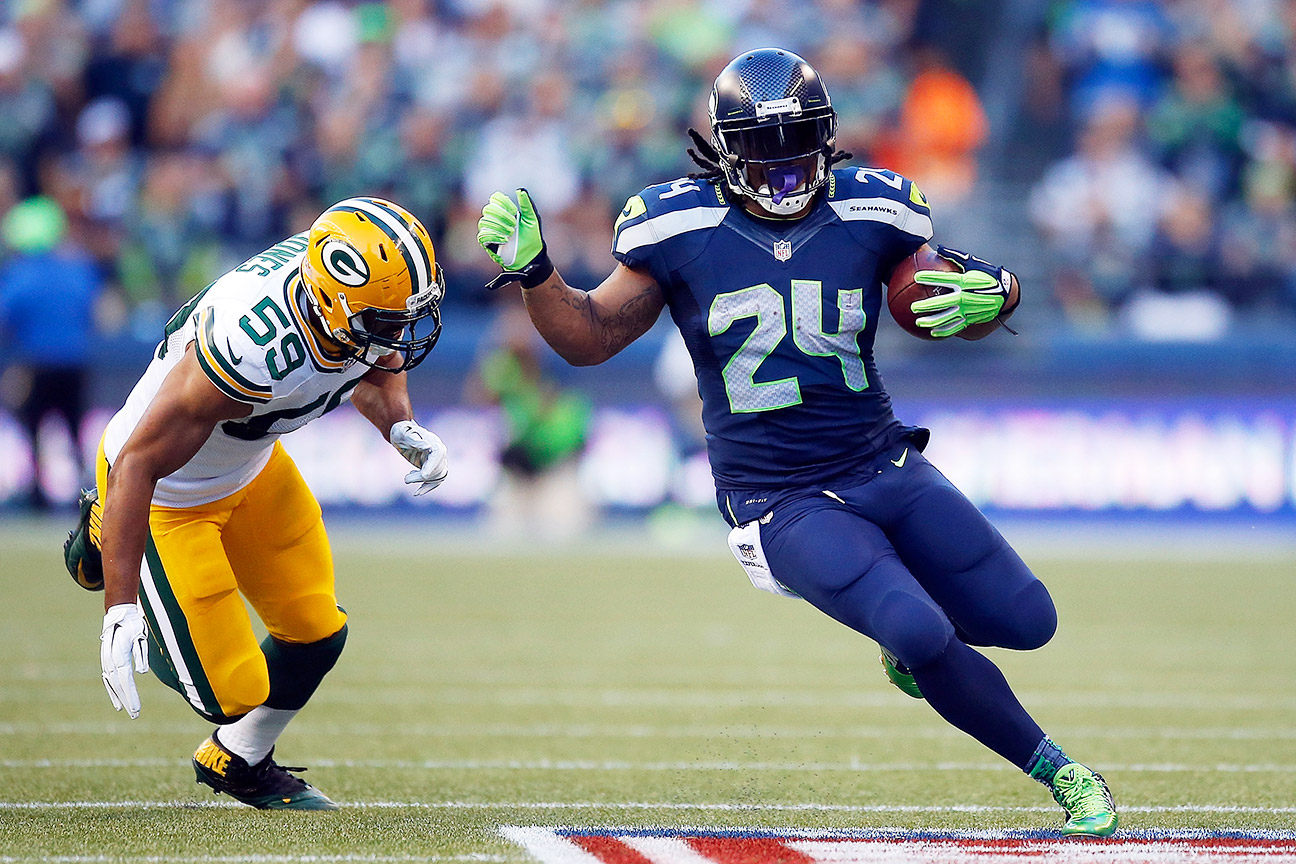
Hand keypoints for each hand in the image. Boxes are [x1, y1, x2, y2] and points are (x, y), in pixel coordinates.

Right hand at [101, 603, 147, 717]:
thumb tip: (141, 672)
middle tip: (135, 714)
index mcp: (119, 655)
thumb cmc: (133, 626)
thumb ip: (141, 654)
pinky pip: (109, 680)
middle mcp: (111, 660)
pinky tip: (118, 701)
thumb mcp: (140, 637)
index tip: (136, 707)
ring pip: (112, 684)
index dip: (131, 695)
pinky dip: (113, 691)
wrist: (119, 615)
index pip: (126, 680)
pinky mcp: (107, 661)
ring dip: (119, 698)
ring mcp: (107, 661)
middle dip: (127, 700)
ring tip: (126, 710)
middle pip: (119, 685)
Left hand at [390, 419, 448, 495]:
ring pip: (437, 477)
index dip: (432, 466)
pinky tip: (417, 492)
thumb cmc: (402, 432)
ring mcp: (437, 460)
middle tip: (406, 479)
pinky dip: (428, 487)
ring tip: (407, 479)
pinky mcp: (432, 467)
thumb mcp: (405, 434)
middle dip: (422, 476)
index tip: (423, 476)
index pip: (438, 455)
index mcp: (434, 443)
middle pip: (437, 469)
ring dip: (423, 483)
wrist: (400, 433)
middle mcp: (439, 452)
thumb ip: (416, 441)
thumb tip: (428, 446)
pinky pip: (435, 480)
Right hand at [477, 189, 554, 289]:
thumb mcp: (532, 219)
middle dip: (501, 215)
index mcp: (506, 211)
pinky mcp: (488, 244)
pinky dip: (493, 236)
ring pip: (484, 222)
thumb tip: (520, 190)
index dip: (502, 202)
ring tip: (511, 233)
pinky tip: (504, 239)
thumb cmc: (533, 237)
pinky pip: (483, 236)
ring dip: (498, 226)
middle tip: (514, 223)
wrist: (532, 256)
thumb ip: (527, 205)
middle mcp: (497, 220)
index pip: (495, 200)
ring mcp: (492, 232)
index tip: (514, 210)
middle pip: (488, 209)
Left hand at [910, 245, 1015, 337]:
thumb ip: (954, 257)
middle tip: (912, 307)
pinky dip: (943, 330)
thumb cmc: (987, 275)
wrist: (1007, 293)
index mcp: (964, 281)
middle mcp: (965, 296)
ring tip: (918, 323)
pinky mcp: (971, 319)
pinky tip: (933, 333)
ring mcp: (968, 310)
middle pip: (941, 303)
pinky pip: (955, 326)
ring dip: (931, 322)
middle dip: (925, 306)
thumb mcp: (973, 263)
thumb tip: (938, 249)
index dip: (929, 277)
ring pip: (946, 318)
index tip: (916, 277)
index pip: (943, 279)